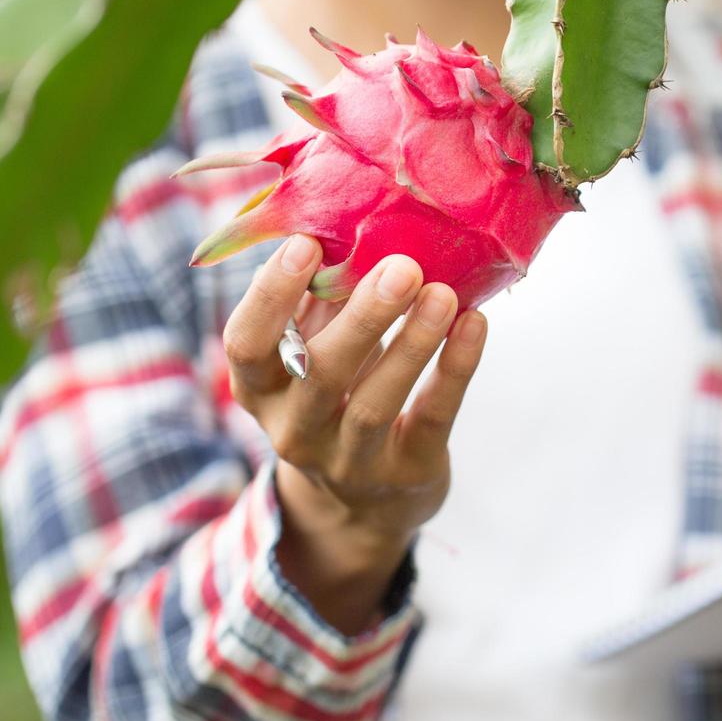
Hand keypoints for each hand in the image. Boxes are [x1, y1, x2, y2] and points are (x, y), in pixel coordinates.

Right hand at [222, 234, 486, 633]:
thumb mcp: (310, 353)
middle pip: (320, 374)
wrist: (367, 504)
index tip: (304, 243)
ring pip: (376, 402)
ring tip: (444, 292)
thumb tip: (340, 216)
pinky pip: (433, 417)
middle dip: (362, 317)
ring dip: (413, 343)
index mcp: (261, 390)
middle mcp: (295, 430)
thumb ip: (317, 298)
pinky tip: (475, 324)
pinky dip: (455, 369)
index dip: (270, 297)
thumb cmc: (335, 395)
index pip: (246, 346)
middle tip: (402, 265)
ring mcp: (351, 461)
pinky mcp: (407, 473)